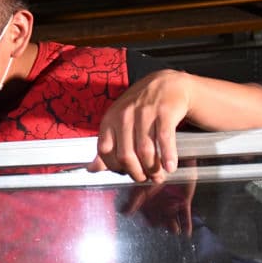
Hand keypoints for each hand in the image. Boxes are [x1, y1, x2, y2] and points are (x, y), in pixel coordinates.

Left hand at [89, 69, 191, 183]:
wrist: (167, 84)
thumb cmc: (140, 107)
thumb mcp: (118, 122)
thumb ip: (107, 145)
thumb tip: (91, 169)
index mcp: (110, 119)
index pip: (105, 151)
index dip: (114, 167)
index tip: (125, 173)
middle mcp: (125, 115)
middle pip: (126, 155)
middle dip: (136, 173)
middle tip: (144, 178)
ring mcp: (145, 113)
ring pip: (145, 151)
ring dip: (153, 169)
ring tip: (158, 175)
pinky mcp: (164, 112)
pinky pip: (164, 139)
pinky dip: (168, 156)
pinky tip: (170, 167)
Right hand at [122, 162, 197, 235]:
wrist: (176, 161)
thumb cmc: (157, 170)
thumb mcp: (142, 186)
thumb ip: (134, 200)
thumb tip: (123, 212)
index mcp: (149, 201)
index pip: (147, 215)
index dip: (148, 219)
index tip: (150, 223)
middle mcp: (159, 203)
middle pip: (160, 219)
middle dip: (161, 224)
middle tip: (162, 226)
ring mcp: (172, 203)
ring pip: (172, 219)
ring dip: (173, 226)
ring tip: (174, 230)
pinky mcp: (184, 201)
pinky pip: (185, 216)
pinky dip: (187, 225)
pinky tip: (187, 233)